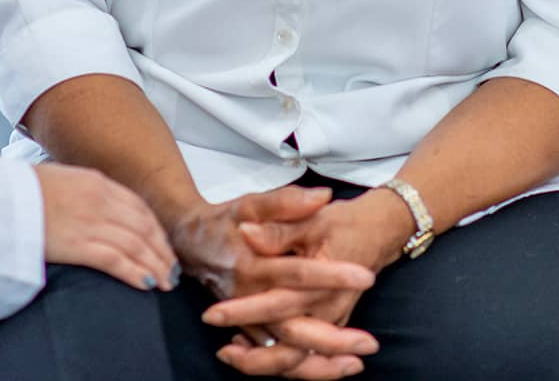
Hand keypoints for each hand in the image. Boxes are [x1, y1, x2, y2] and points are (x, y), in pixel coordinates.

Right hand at [36, 162, 177, 291]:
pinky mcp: (78, 244)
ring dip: (155, 265)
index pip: (138, 207)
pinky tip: (146, 284)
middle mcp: (100, 199)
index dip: (155, 229)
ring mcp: (90, 222)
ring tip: (165, 282)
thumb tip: (87, 205)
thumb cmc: (19, 190)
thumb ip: (79, 192)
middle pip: (144, 227)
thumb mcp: (57, 179)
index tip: (162, 243)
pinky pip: (116, 260)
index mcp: (95, 182)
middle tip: (171, 267)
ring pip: (136, 245)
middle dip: (161, 250)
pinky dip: (135, 272)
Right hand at [167, 186, 378, 375]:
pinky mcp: (249, 331)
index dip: (333, 275)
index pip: (297, 274)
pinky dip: (302, 368)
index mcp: (252, 266)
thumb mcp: (250, 203)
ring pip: (283, 354)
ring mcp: (247, 321)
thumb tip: (321, 196)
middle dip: (331, 340)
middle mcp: (248, 300)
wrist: (190, 242)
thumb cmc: (225, 220)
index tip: (367, 276)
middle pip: (292, 328)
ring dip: (319, 365)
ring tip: (355, 364)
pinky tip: (333, 368)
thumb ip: (285, 202)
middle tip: (368, 342)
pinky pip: (275, 359)